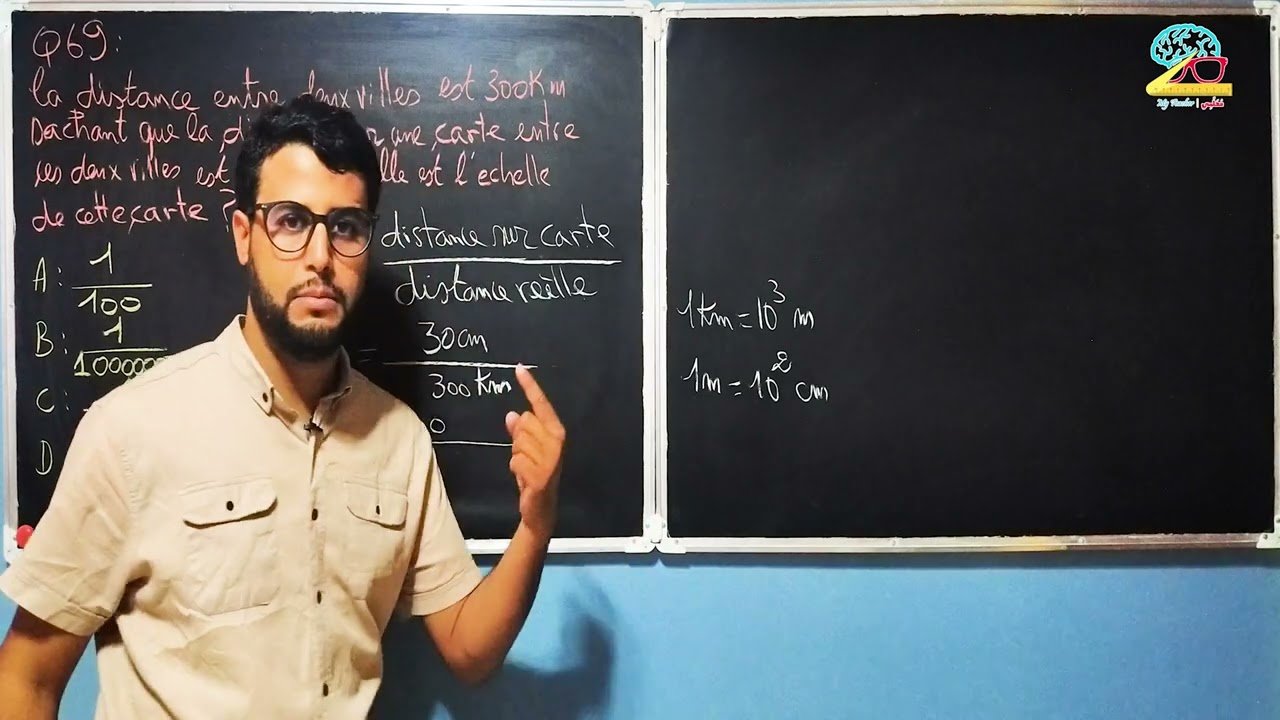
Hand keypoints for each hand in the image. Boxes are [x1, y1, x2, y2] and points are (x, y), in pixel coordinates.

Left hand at [505, 365, 564, 541]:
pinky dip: (515, 470)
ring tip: (527, 470)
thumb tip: (512, 414)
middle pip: (523, 422)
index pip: (541, 405)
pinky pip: (515, 461)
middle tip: (526, 457)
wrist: (540, 510)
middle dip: (518, 439)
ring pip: (517, 443)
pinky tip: (526, 480)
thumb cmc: (533, 477)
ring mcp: (551, 458)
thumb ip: (520, 433)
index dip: (530, 386)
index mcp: (556, 432)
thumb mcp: (525, 451)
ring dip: (516, 457)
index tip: (518, 368)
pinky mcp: (542, 475)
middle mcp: (557, 442)